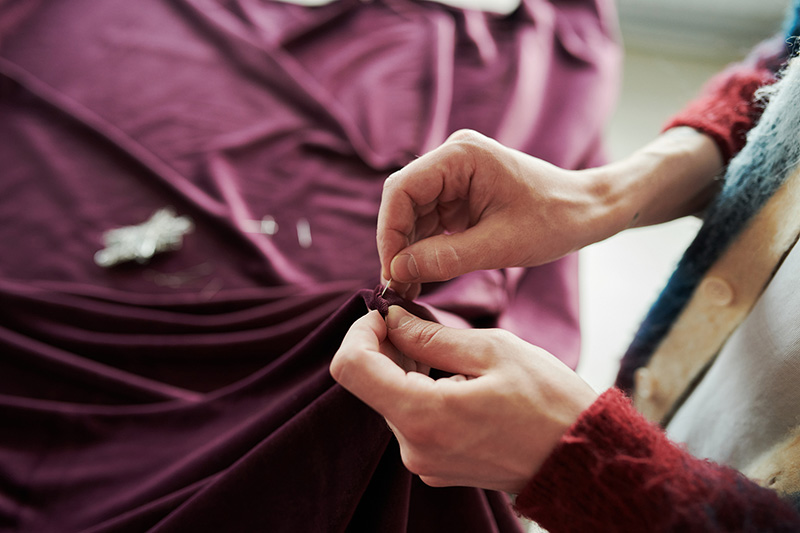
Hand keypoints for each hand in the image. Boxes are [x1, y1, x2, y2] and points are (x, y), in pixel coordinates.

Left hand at [330, 306, 597, 493]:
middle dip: (387, 347)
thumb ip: (431, 336)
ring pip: (391, 400)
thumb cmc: (548, 401)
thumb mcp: (493, 350)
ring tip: (451, 355)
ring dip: (406, 369)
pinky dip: (420, 392)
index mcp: (424, 416)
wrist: (582, 460)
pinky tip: (456, 381)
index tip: (385, 316)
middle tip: (423, 325)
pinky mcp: (435, 467)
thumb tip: (391, 321)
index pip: (351, 368)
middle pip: (370, 384)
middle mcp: (414, 447)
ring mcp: (424, 462)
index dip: (359, 332)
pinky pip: (411, 421)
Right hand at [378, 128, 723, 298]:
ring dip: (408, 251)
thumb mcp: (501, 246)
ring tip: (408, 289)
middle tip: (396, 287)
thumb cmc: (555, 220)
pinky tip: (422, 277)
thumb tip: (398, 272)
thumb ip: (445, 258)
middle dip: (397, 245)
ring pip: (412, 215)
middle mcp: (452, 159)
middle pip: (403, 201)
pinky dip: (423, 250)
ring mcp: (455, 177)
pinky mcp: (460, 196)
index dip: (390, 232)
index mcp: (461, 156)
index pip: (402, 189)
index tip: (392, 272)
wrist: (588, 211)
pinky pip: (429, 222)